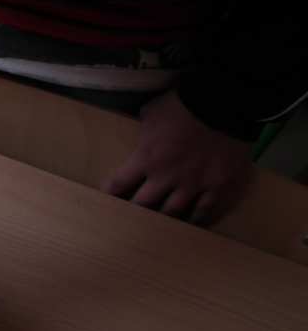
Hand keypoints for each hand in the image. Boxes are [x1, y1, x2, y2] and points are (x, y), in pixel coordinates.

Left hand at [103, 90, 253, 225]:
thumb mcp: (153, 112)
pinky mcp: (218, 185)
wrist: (225, 103)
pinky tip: (192, 223)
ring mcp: (194, 184)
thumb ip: (144, 129)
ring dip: (163, 219)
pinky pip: (205, 209)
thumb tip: (143, 135)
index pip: (118, 184)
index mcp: (146, 159)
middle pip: (143, 205)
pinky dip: (197, 218)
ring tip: (157, 227)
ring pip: (173, 211)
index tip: (106, 201)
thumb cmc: (184, 104)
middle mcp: (166, 177)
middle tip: (130, 219)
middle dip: (135, 212)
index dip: (110, 194)